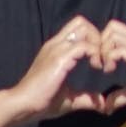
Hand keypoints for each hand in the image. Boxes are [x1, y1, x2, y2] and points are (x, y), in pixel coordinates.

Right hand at [0, 15, 121, 126]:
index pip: (78, 28)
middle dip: (97, 37)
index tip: (99, 61)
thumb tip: (102, 104)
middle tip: (102, 58)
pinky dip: (95, 53)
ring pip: (84, 28)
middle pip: (82, 22)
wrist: (23, 104)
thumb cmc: (42, 102)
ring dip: (98, 44)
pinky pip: (84, 45)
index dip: (93, 39)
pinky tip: (96, 67)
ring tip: (99, 64)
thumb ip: (86, 98)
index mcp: (56, 49)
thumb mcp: (69, 98)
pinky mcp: (59, 58)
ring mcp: (57, 48)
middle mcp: (56, 43)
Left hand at [89, 20, 125, 111]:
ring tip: (106, 68)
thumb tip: (106, 107)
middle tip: (100, 63)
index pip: (114, 29)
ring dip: (103, 50)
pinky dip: (110, 58)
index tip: (101, 63)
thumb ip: (120, 96)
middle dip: (100, 44)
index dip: (102, 43)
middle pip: (111, 26)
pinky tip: (110, 71)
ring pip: (113, 34)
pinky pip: (120, 50)